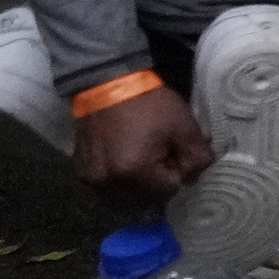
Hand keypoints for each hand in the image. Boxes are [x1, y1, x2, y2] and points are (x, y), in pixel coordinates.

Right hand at [68, 76, 210, 205]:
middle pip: (146, 194)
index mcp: (133, 172)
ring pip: (126, 192)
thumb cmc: (149, 104)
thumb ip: (198, 158)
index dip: (177, 170)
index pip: (169, 190)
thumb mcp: (185, 127)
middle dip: (157, 177)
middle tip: (156, 148)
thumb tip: (194, 179)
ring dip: (137, 179)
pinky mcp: (80, 172)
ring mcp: (90, 179)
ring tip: (139, 150)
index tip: (172, 149)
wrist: (107, 84)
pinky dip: (118, 175)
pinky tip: (121, 153)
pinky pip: (107, 184)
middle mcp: (107, 182)